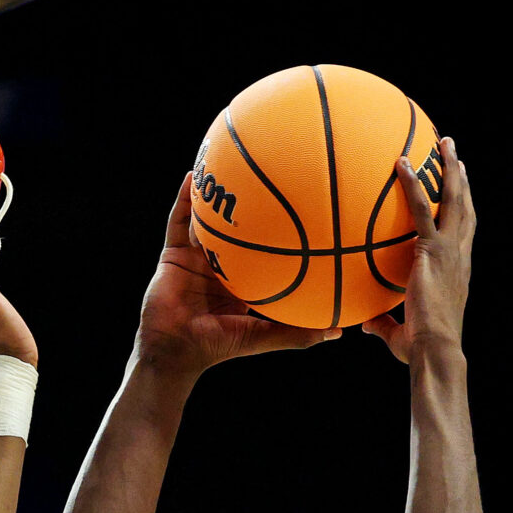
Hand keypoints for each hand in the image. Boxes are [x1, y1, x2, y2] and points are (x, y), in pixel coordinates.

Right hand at [135, 176, 335, 376]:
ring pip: (210, 218)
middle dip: (253, 203)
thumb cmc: (216, 347)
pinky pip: (179, 220)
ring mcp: (197, 255)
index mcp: (244, 280)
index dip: (283, 230)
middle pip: (241, 226)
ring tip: (232, 161)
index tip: (305, 210)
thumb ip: (296, 333)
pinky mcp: (174, 253)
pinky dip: (185, 198)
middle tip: (276, 173)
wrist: (173, 351)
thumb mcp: (261, 336)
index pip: (267, 250)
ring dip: (219, 193)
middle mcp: (222, 263)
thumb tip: (339, 332)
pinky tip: (193, 175)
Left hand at [362, 139, 472, 364]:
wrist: (434, 349)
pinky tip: (401, 164)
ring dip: (450, 168)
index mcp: (458, 270)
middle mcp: (459, 255)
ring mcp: (449, 250)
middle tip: (456, 154)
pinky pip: (422, 210)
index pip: (464, 231)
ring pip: (454, 200)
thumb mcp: (400, 334)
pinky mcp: (432, 251)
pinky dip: (413, 185)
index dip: (464, 207)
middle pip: (465, 207)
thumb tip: (364, 324)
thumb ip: (383, 324)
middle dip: (462, 178)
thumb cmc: (421, 349)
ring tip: (444, 143)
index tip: (462, 187)